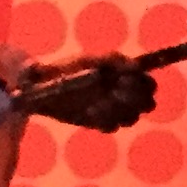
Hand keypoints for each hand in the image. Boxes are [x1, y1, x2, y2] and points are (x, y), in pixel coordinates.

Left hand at [23, 54, 158, 132]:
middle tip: (116, 95)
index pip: (148, 83)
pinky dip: (105, 122)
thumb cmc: (67, 69)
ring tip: (99, 105)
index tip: (128, 82)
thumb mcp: (88, 61)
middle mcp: (122, 94)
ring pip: (131, 117)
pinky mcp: (98, 122)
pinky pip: (111, 126)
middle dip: (135, 100)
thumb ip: (113, 61)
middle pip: (146, 103)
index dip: (144, 84)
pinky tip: (90, 113)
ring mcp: (111, 109)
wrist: (39, 87)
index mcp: (123, 76)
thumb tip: (137, 67)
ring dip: (121, 113)